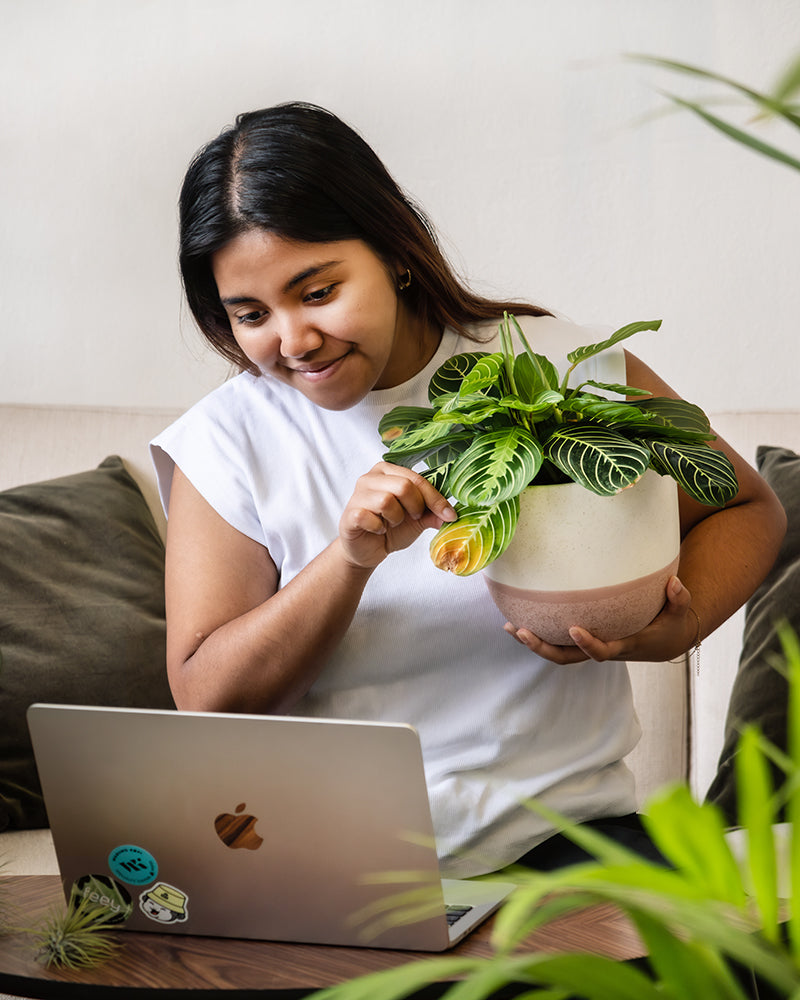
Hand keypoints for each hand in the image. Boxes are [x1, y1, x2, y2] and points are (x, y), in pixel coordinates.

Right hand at [338, 462, 456, 569]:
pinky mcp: (350, 513)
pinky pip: (368, 517)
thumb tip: (451, 515)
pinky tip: (378, 530)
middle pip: (403, 486)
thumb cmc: (390, 529)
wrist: (367, 550)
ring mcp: (357, 494)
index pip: (416, 479)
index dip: (435, 498)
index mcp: (388, 471)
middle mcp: (370, 478)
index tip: (449, 515)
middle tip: (413, 517)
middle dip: (415, 506)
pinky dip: (378, 527)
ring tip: (392, 523)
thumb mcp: (417, 520)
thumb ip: (432, 513)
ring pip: (386, 500)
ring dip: (396, 518)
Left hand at [504, 575, 697, 664]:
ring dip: (533, 642)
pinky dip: (537, 632)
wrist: (663, 641)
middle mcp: (601, 649)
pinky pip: (556, 641)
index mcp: (622, 646)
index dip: (587, 644)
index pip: (601, 651)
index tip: (573, 629)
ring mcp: (589, 646)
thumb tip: (673, 583)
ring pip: (557, 652)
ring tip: (508, 626)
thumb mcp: (679, 612)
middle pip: (568, 658)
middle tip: (521, 631)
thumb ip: (679, 599)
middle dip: (543, 648)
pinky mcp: (582, 640)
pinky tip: (516, 618)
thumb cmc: (669, 623)